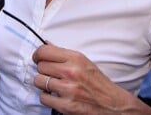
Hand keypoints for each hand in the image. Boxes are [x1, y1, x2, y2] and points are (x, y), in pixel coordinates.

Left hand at [32, 44, 149, 113]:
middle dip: (43, 70)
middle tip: (50, 74)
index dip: (38, 55)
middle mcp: (71, 72)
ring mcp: (67, 89)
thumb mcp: (84, 62)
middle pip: (40, 66)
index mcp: (75, 58)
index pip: (44, 51)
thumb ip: (64, 54)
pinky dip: (48, 98)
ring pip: (39, 81)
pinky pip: (43, 98)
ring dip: (44, 84)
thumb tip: (47, 44)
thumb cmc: (98, 82)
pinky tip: (56, 95)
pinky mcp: (65, 105)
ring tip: (53, 85)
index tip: (38, 58)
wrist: (112, 104)